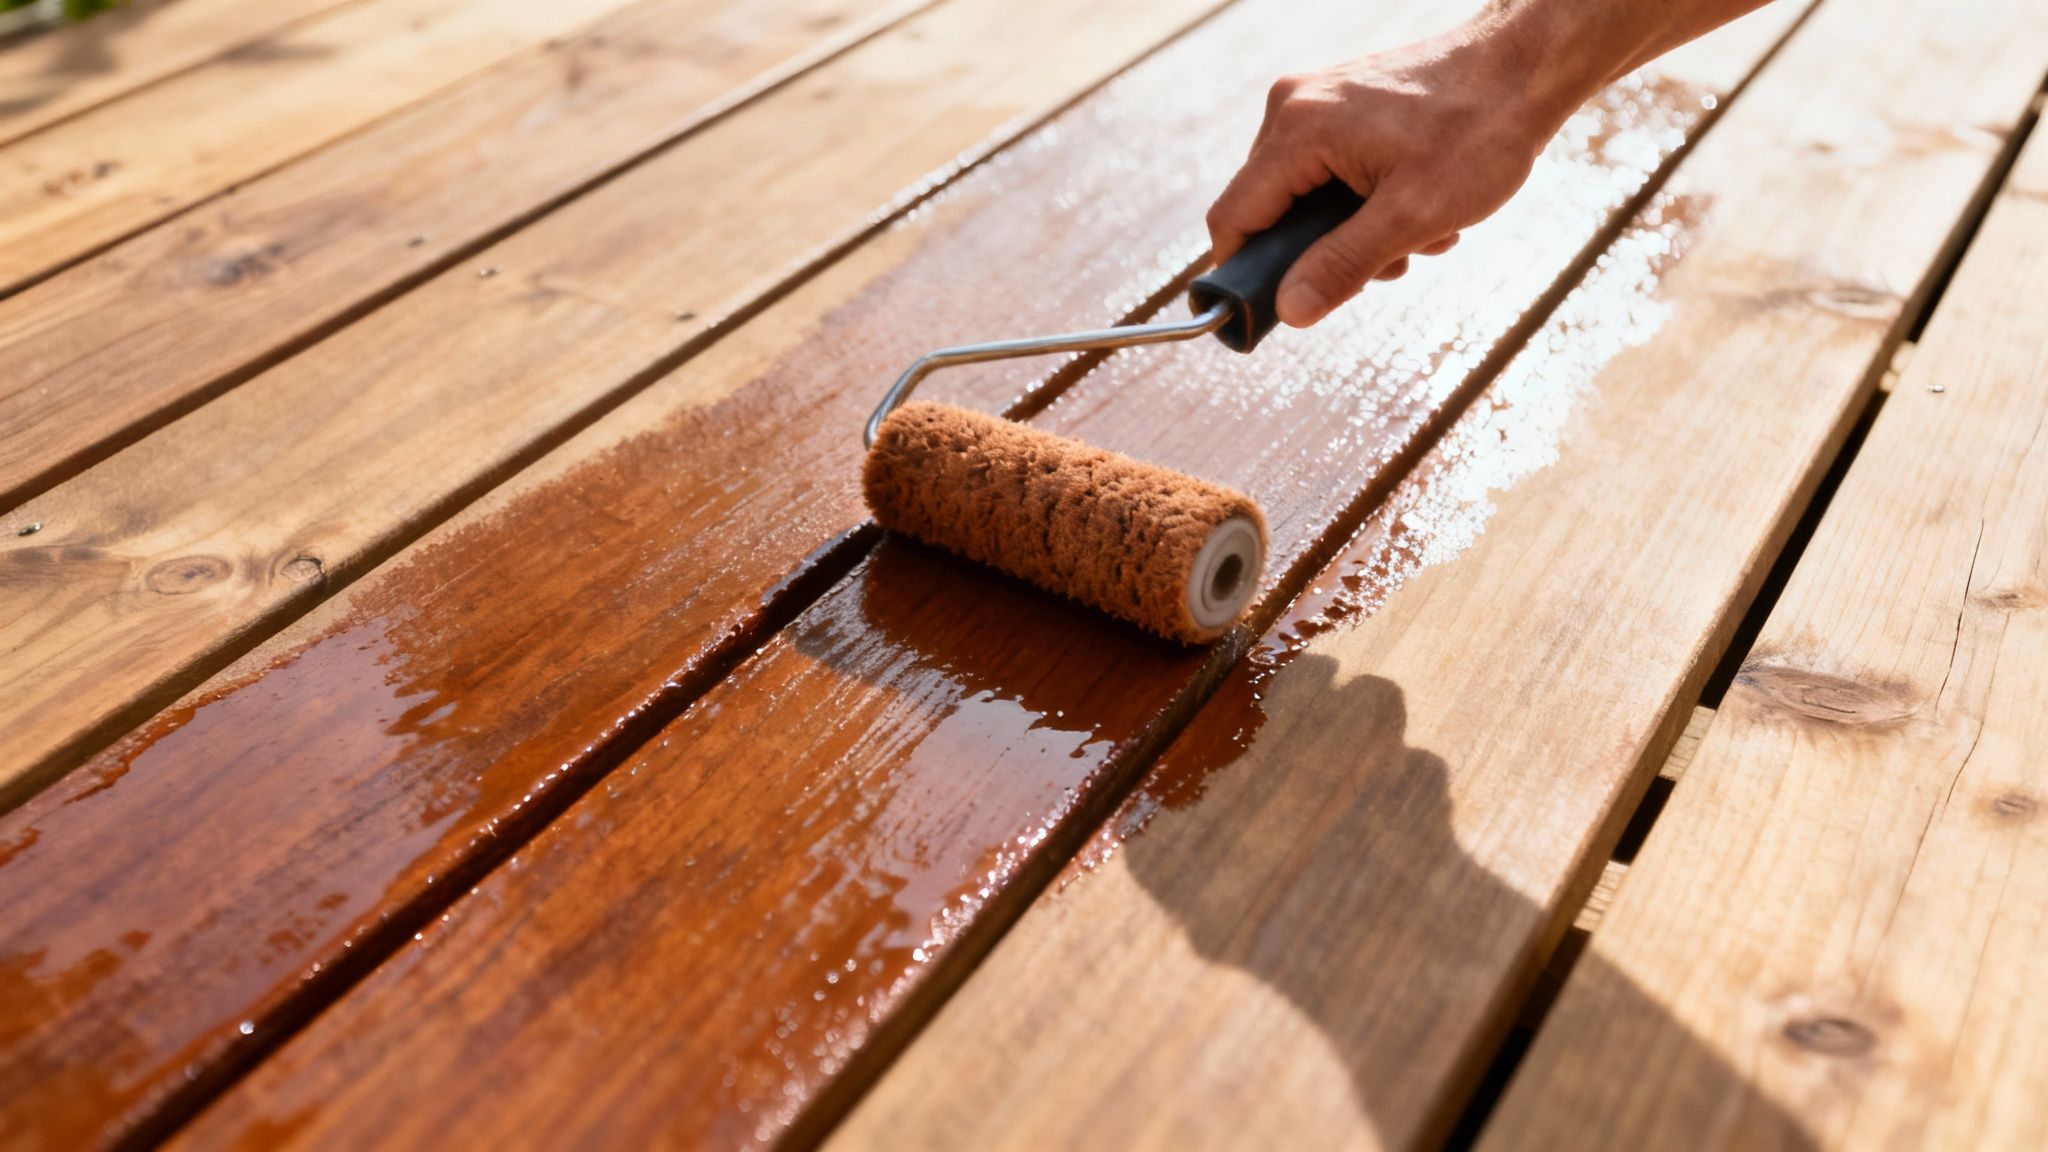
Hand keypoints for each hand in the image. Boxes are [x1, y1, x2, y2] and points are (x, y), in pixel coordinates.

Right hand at [1207, 33, 1575, 327]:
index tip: (1277, 310)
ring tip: (1420, 230)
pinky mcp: (1340, 105)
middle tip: (1390, 261)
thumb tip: (1288, 312)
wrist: (1524, 66)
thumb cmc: (1479, 131)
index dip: (1244, 273)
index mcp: (1297, 130)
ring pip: (1305, 198)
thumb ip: (1342, 265)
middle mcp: (1293, 108)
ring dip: (1356, 232)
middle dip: (1323, 252)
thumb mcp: (1413, 215)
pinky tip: (1420, 202)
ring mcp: (1315, 102)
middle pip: (1270, 212)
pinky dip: (1368, 202)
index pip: (1233, 218)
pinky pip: (1329, 173)